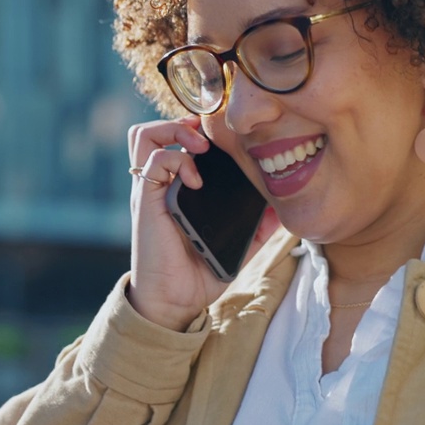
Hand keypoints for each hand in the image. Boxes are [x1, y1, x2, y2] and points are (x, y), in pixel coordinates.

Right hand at [125, 117, 264, 330]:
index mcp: (174, 188)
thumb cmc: (199, 274)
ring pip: (143, 136)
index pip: (172, 140)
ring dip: (173, 132)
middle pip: (151, 130)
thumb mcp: (236, 246)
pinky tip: (197, 181)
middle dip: (180, 122)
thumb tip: (281, 209)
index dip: (193, 129)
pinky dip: (178, 161)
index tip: (221, 139)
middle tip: (207, 138)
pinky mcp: (146, 201)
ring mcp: (150, 191)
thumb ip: (256, 227)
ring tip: (199, 149)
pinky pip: (154, 161)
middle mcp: (158, 185)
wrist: (175, 302)